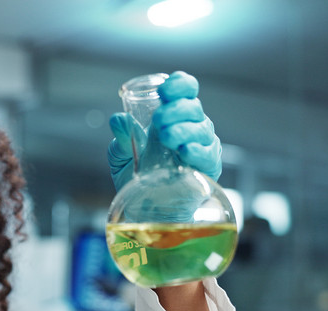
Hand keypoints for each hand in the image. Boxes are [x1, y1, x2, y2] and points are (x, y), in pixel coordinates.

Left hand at [107, 71, 221, 191]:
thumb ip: (121, 138)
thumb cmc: (137, 176)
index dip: (179, 84)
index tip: (164, 90)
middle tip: (158, 120)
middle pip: (193, 106)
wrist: (146, 208)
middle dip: (175, 109)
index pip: (185, 89)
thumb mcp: (121, 156)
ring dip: (183, 129)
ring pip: (202, 129)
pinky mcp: (208, 168)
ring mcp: (202, 146)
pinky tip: (184, 152)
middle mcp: (191, 126)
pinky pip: (208, 155)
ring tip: (166, 137)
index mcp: (172, 115)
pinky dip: (197, 151)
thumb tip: (118, 119)